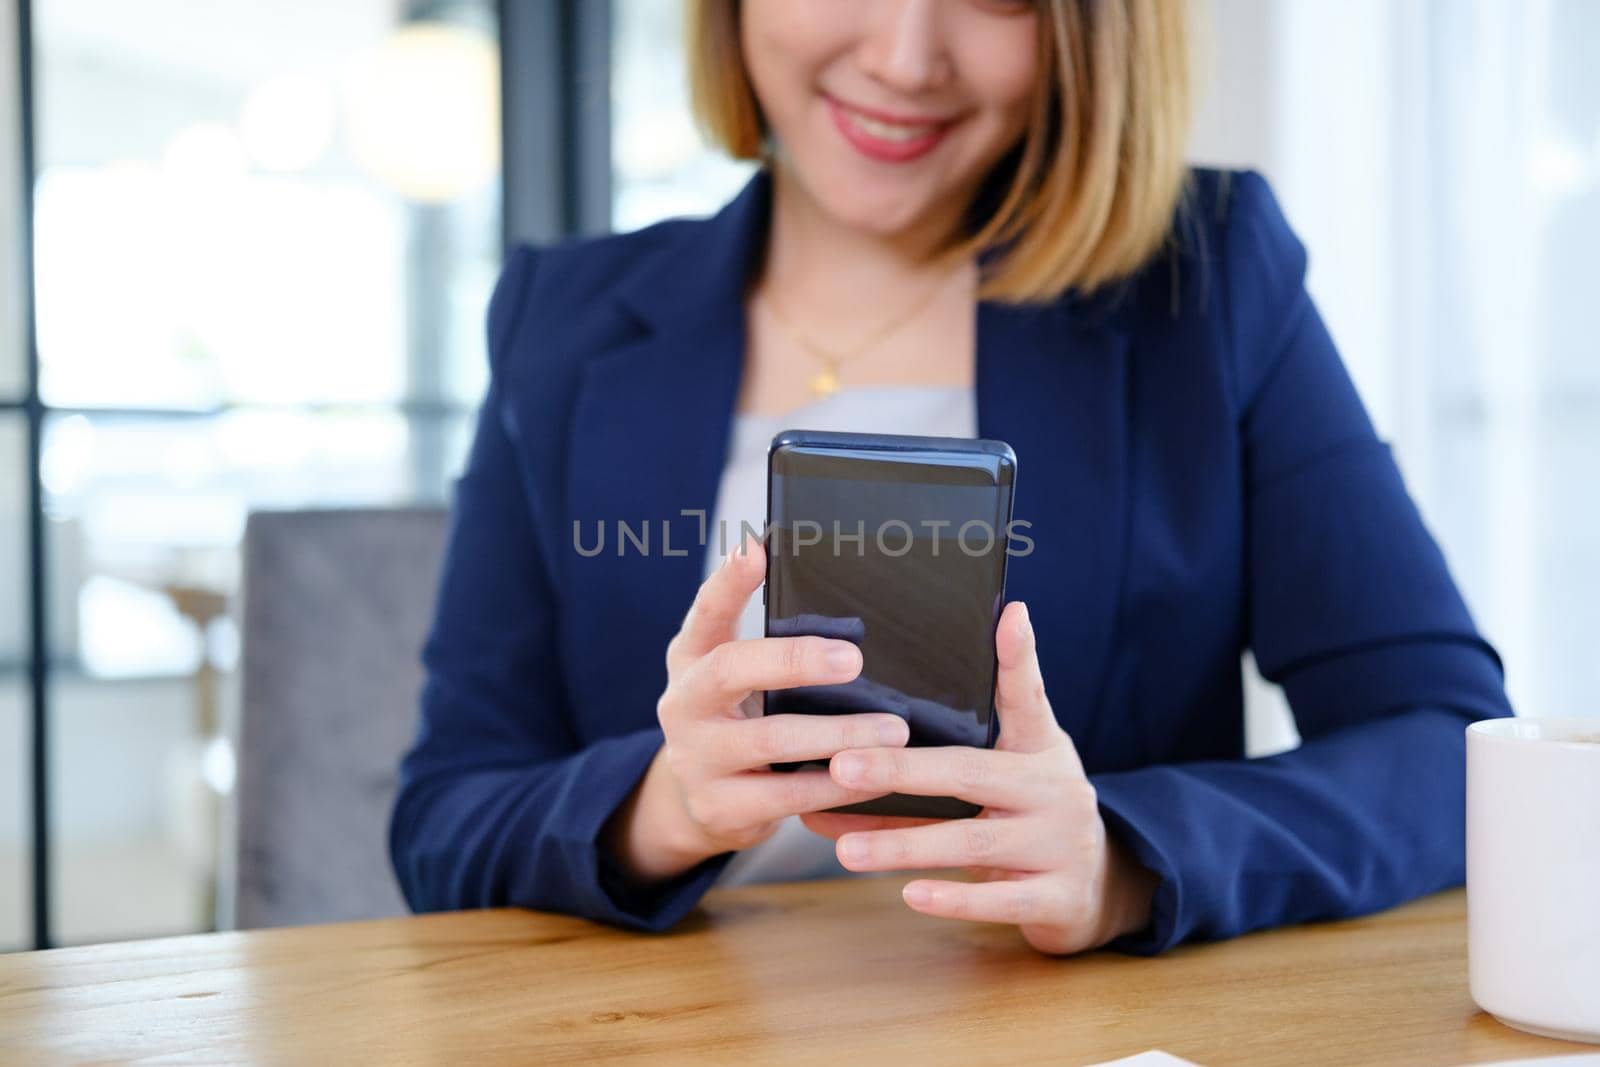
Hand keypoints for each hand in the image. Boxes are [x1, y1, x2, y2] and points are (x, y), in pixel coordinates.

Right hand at [602, 532, 909, 883]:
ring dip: (839, 735)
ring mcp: (695, 758)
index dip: (729, 581)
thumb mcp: (742, 679)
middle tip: (853, 659)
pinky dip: (836, 786)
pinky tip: (876, 778)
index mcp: (691, 657)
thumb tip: (847, 600)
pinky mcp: (718, 807)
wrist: (705, 801)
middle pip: (731, 669)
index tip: (757, 548)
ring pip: (770, 741)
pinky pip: (788, 795)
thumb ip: (773, 644)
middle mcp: (682, 702)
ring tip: (893, 730)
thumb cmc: (743, 719)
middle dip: (794, 660)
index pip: (707, 611)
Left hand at [800, 601, 1158, 954]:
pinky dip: (955, 899)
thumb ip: (928, 769)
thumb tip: (834, 762)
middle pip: (971, 772)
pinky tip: (910, 894)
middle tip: (842, 765)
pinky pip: (1002, 900)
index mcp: (1040, 747)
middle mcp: (1055, 788)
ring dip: (906, 845)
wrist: (1096, 889)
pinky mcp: (1062, 898)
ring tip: (847, 851)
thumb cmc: (1024, 818)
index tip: (1012, 615)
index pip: (1028, 696)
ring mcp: (1062, 844)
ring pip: (975, 844)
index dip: (1020, 656)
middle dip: (901, 771)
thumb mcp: (998, 779)